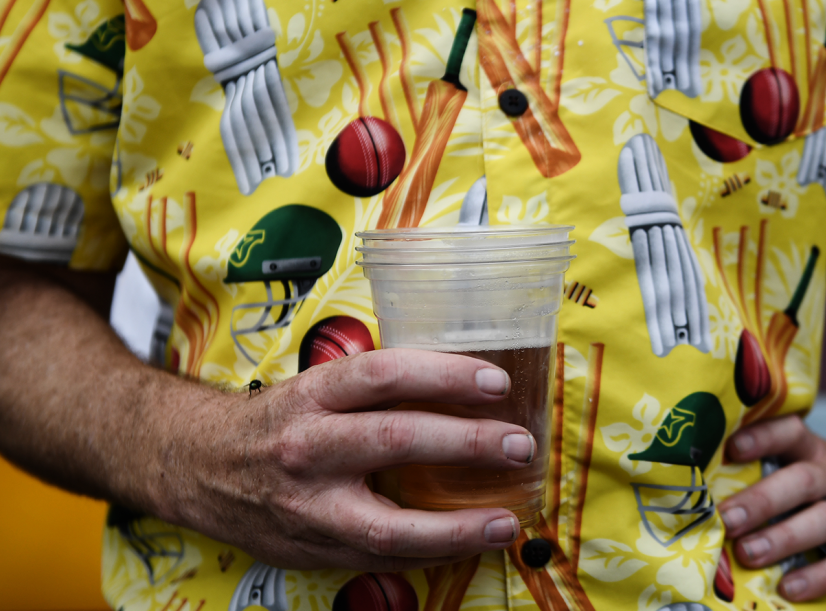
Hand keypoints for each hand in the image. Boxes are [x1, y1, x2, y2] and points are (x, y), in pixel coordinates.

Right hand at [156, 349, 532, 571]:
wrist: (200, 466)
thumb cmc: (276, 422)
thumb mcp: (317, 388)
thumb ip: (377, 389)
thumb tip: (464, 384)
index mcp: (314, 394)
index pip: (386, 374)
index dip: (446, 375)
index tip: (496, 383)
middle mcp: (308, 446)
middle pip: (396, 440)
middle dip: (466, 443)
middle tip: (518, 444)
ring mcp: (308, 506)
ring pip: (390, 524)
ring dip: (458, 525)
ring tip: (505, 520)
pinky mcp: (312, 549)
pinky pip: (381, 558)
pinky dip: (431, 553)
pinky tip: (469, 543)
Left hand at [717, 415, 825, 601]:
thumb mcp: (808, 463)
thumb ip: (767, 471)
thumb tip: (701, 491)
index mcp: (812, 451)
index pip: (790, 432)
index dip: (762, 436)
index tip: (731, 446)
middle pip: (800, 481)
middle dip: (760, 500)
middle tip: (726, 518)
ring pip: (822, 520)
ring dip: (782, 538)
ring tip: (748, 554)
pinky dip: (819, 576)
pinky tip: (789, 587)